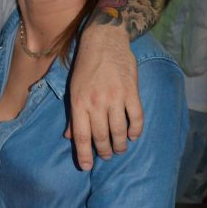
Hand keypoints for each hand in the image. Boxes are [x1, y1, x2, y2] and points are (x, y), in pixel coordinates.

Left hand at [66, 23, 142, 169]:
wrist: (104, 40)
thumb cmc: (85, 66)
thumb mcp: (73, 89)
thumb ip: (73, 115)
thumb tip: (70, 137)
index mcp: (79, 103)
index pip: (81, 136)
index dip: (84, 155)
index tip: (86, 167)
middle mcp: (96, 103)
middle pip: (101, 136)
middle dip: (104, 151)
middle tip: (106, 156)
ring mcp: (115, 97)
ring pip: (119, 130)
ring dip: (120, 144)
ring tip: (120, 149)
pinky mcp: (131, 91)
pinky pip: (136, 117)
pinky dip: (136, 130)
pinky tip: (133, 135)